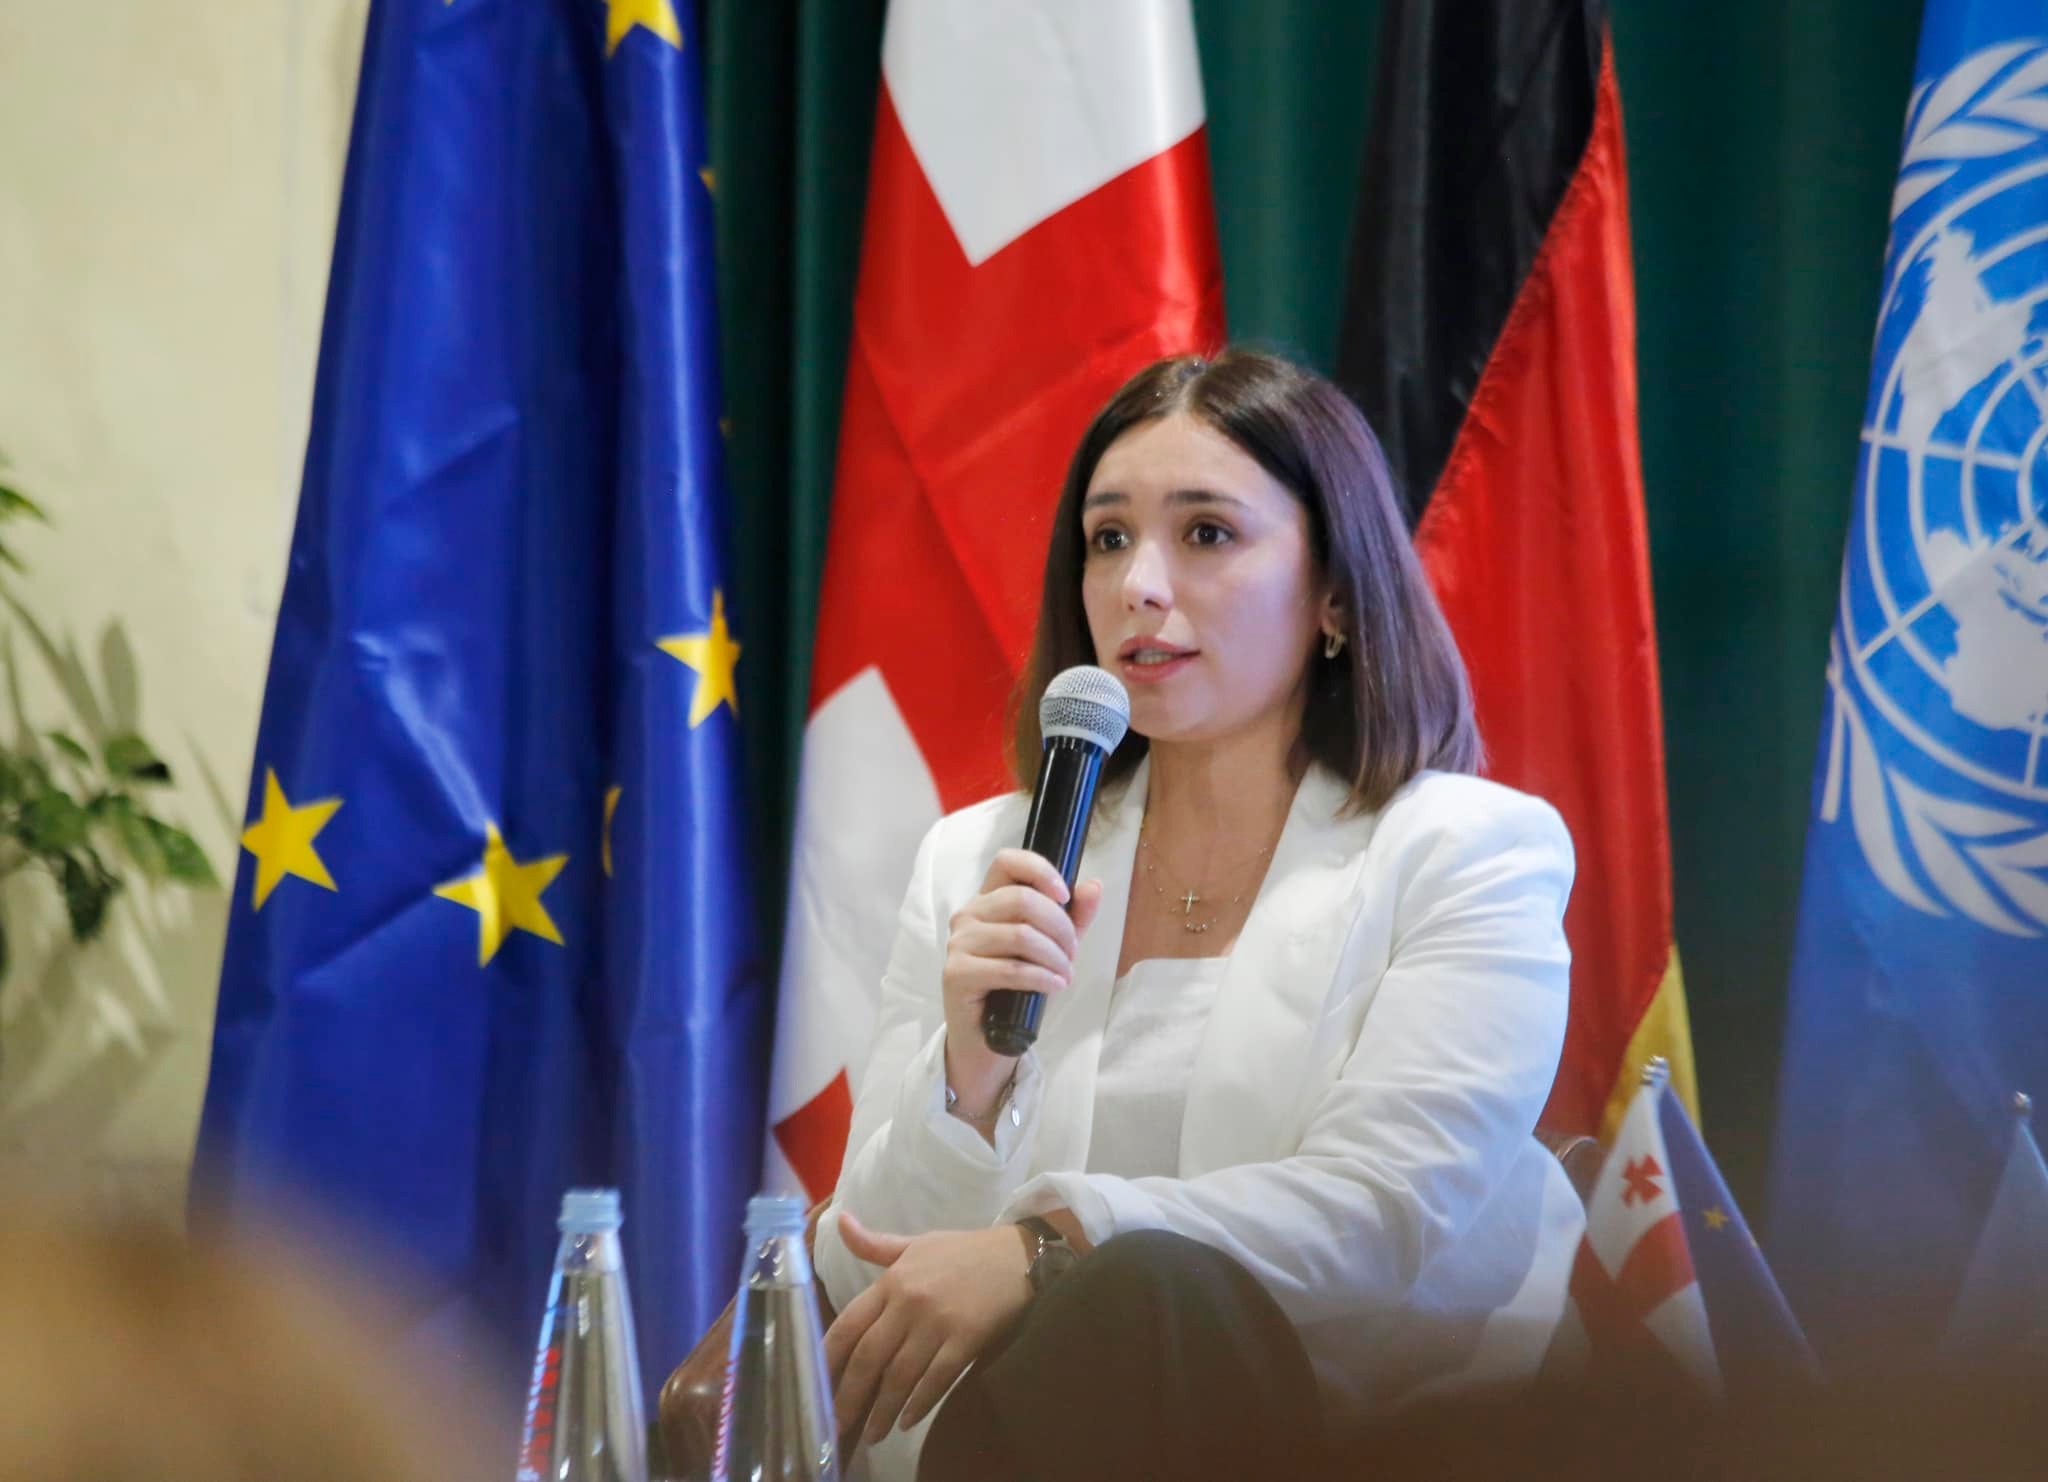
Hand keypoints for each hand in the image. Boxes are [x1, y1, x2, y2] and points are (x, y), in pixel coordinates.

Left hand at [824, 1211, 1033, 1444]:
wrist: (1017, 1255)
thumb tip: (840, 1222)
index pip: (849, 1323)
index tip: (817, 1384)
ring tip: (874, 1433)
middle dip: (851, 1395)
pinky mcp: (966, 1339)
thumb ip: (874, 1244)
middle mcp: (909, 1302)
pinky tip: (908, 1421)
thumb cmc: (963, 1251)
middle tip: (839, 1424)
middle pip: (870, 1357)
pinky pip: (937, 1378)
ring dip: (883, 1409)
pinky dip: (920, 1403)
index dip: (829, 1358)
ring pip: (901, 1375)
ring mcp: (938, 1322)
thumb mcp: (915, 1244)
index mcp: (893, 1280)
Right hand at [942, 849, 1102, 1107]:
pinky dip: (1041, 977)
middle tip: (1072, 954)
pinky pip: (1010, 969)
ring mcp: (959, 944)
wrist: (987, 1038)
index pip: (1008, 861)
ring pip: (1020, 934)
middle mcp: (969, 915)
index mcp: (989, 900)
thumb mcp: (1052, 948)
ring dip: (1054, 956)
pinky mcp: (957, 974)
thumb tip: (1094, 886)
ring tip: (1065, 974)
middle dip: (1061, 927)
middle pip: (1023, 899)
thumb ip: (1074, 918)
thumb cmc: (1017, 988)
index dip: (1040, 870)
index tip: (1065, 896)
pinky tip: (1054, 985)